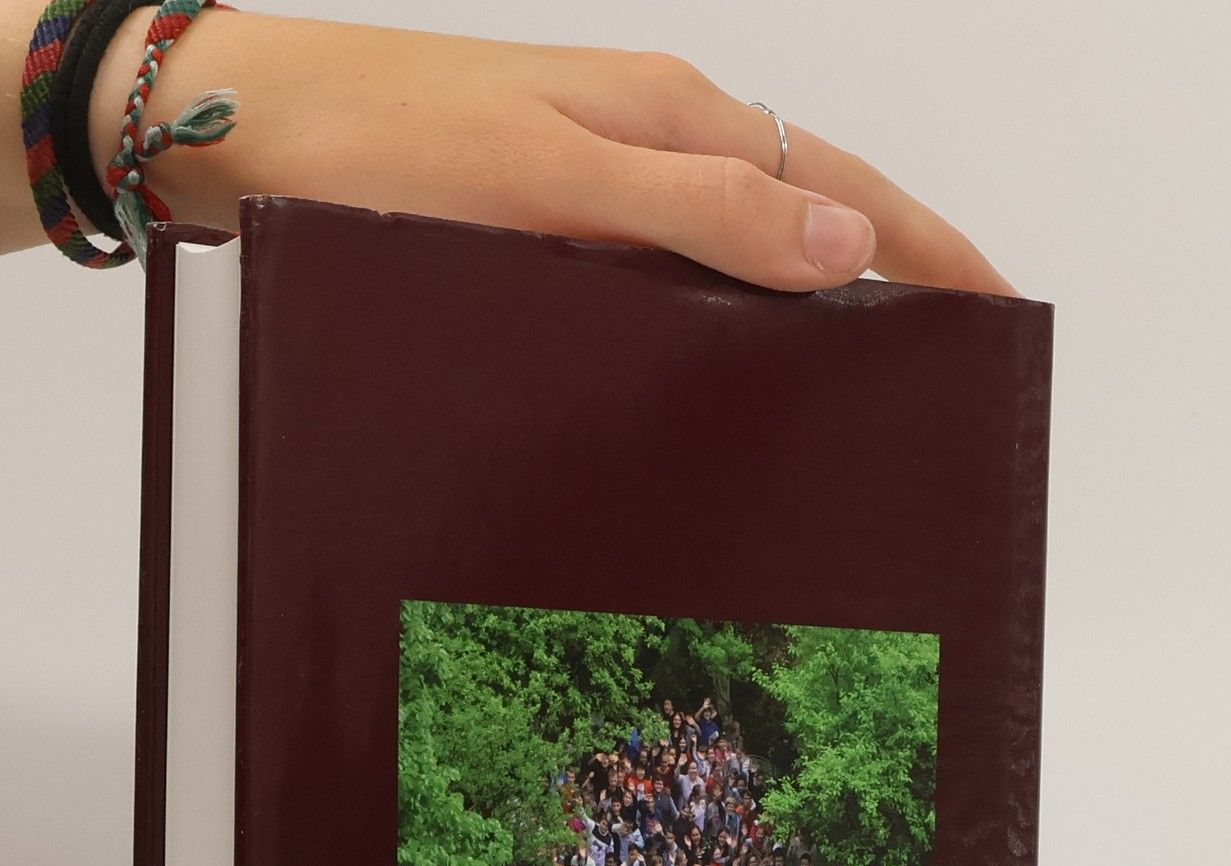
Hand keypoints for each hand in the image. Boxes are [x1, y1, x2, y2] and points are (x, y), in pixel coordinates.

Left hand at [93, 14, 1013, 295]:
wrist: (236, 132)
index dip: (924, 243)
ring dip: (800, 305)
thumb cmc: (380, 142)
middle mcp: (647, 145)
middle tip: (941, 365)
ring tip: (856, 384)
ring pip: (736, 249)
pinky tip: (718, 373)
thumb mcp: (554, 175)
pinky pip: (667, 276)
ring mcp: (598, 186)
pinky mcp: (547, 231)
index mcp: (673, 117)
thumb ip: (699, 207)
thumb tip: (842, 236)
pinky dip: (715, 321)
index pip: (841, 181)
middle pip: (804, 210)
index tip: (994, 306)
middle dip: (885, 277)